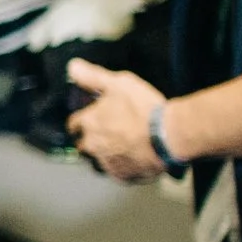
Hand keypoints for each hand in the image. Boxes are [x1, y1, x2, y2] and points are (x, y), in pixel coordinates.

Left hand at [65, 61, 166, 181]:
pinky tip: (134, 158)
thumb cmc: (144, 108)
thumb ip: (92, 76)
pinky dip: (123, 166)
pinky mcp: (122, 175)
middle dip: (91, 140)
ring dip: (106, 154)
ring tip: (123, 146)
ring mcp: (106, 162)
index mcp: (88, 123)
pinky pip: (117, 172)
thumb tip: (73, 67)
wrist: (169, 135)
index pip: (73, 125)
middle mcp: (92, 145)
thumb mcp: (118, 83)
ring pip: (99, 160)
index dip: (80, 122)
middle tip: (108, 133)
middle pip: (83, 145)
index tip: (87, 121)